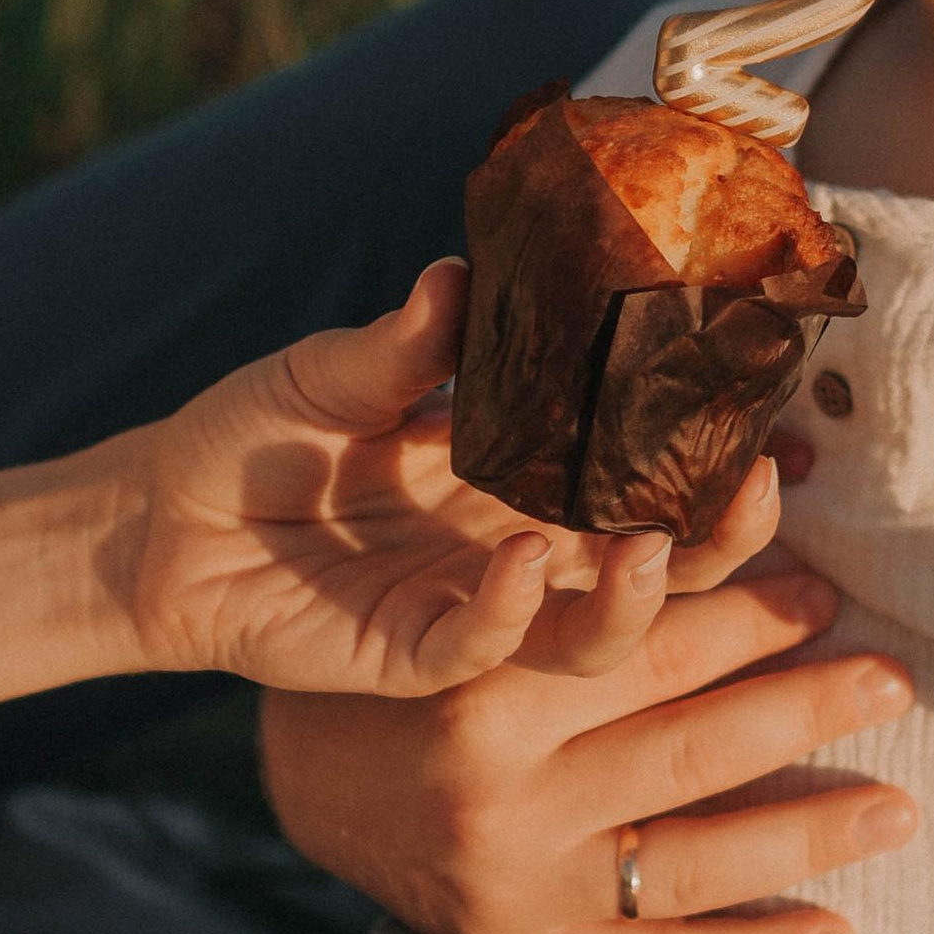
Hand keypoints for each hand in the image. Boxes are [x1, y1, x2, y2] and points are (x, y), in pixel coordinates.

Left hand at [121, 260, 749, 701]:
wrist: (158, 517)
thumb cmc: (256, 434)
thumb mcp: (337, 372)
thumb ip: (406, 345)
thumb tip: (459, 275)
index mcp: (524, 476)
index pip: (646, 477)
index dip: (714, 460)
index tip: (774, 424)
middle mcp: (518, 550)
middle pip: (656, 570)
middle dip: (717, 543)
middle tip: (753, 494)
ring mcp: (470, 611)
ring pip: (587, 635)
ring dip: (629, 599)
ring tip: (648, 550)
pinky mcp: (405, 659)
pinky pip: (476, 651)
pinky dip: (505, 616)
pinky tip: (518, 568)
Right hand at [260, 565, 920, 933]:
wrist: (305, 794)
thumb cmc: (404, 669)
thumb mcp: (465, 596)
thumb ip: (575, 562)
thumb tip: (722, 496)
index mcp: (482, 685)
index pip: (644, 646)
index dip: (745, 613)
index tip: (822, 586)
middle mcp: (499, 791)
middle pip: (686, 748)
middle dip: (804, 710)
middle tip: (892, 681)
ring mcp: (515, 885)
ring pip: (691, 861)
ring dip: (808, 835)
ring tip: (899, 807)